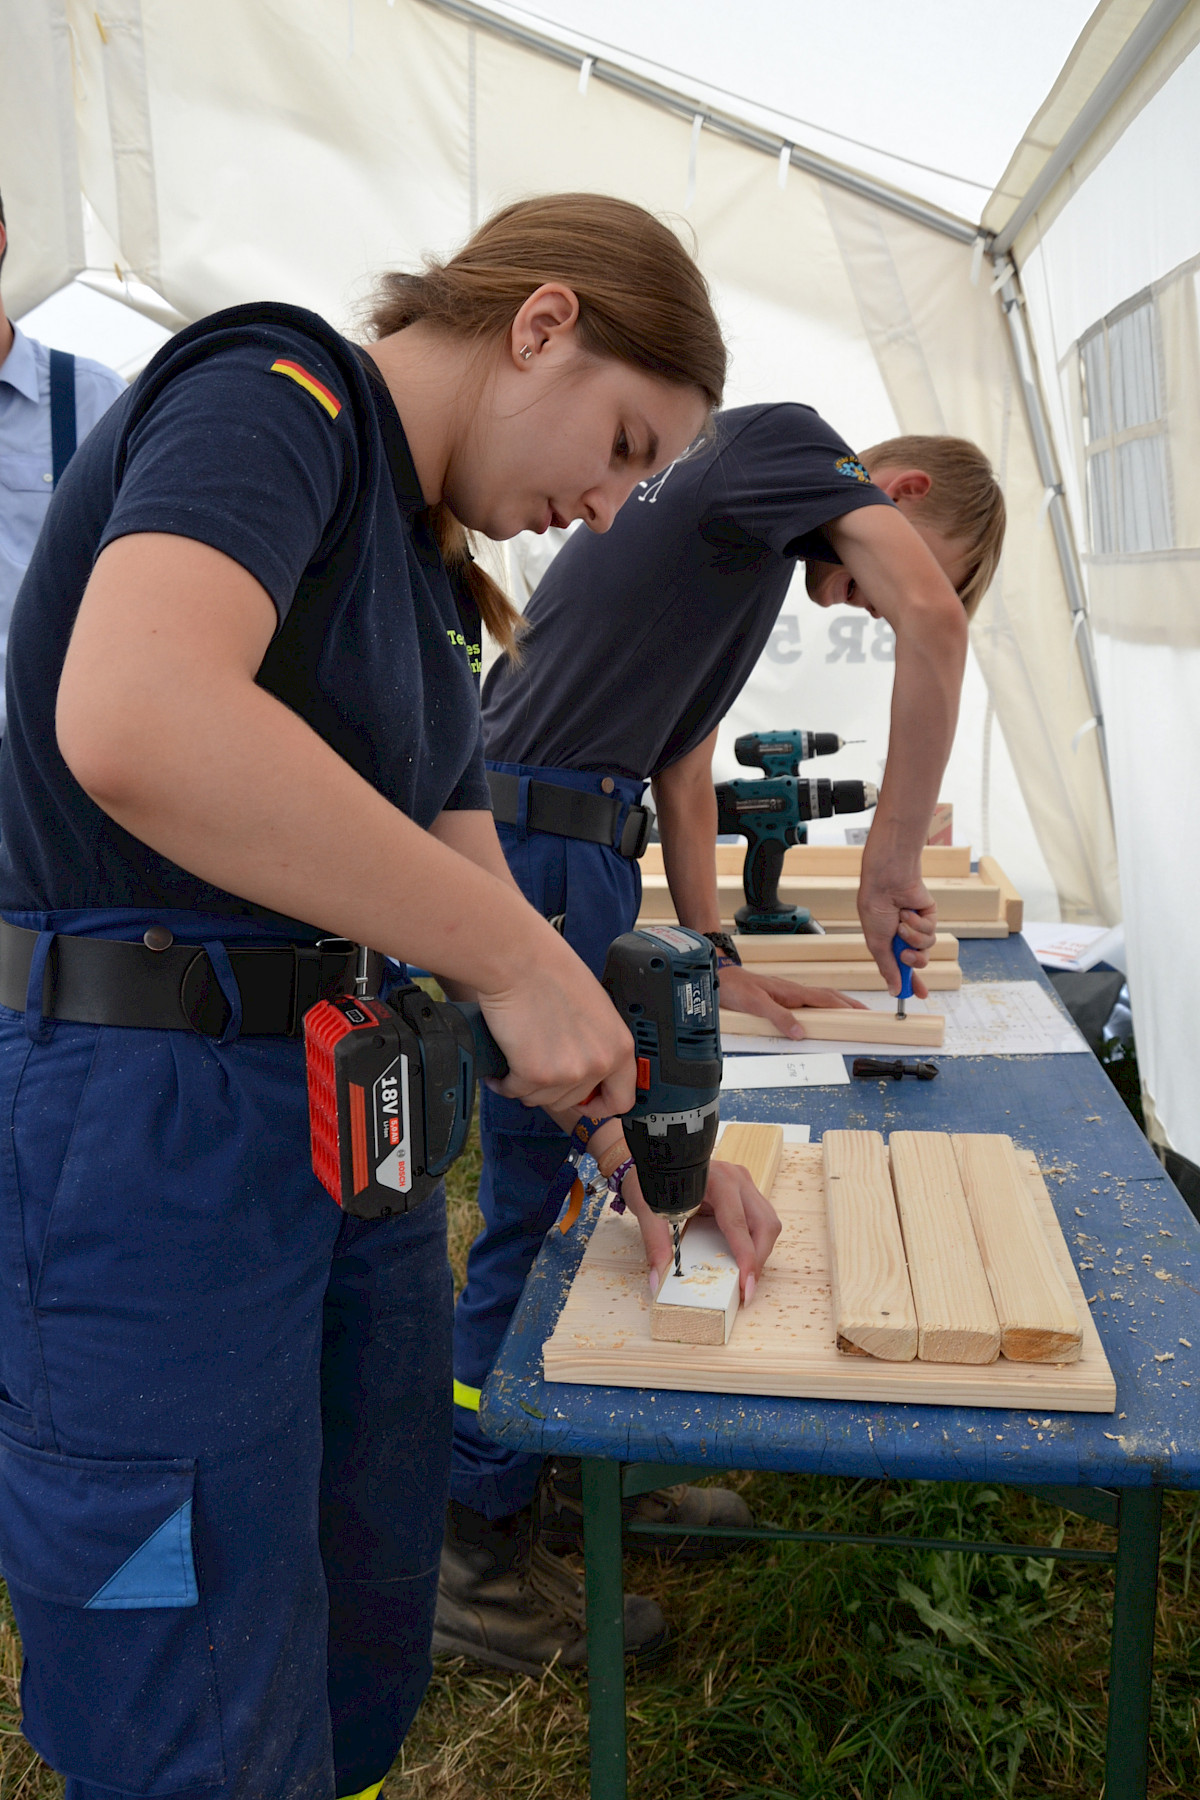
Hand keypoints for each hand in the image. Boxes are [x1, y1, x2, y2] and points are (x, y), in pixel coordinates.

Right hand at [478, 932, 635, 1115]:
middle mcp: (598, 1063)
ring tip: (518, 1060)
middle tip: (538, 1067)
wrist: (521, 962)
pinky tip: (500, 1069)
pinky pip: (515, 1092)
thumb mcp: (597, 1011)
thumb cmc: (553, 975)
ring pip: (541, 1099)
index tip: (585, 1101)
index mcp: (619, 1047)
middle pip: (573, 1102)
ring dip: (526, 1085)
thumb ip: (598, 1044)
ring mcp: (567, 1072)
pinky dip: (503, 1082)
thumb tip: (587, 1070)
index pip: (621, 1100)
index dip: (600, 1105)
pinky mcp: (534, 1074)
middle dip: (552, 1088)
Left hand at [623, 1155, 781, 1304]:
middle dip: (758, 1259)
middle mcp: (736, 1178)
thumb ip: (655, 1244)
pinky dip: (756, 1243)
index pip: (738, 1223)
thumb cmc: (651, 1180)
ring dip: (760, 1252)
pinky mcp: (745, 1192)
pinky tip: (742, 1260)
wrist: (652, 1158)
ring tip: (745, 1277)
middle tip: (746, 1289)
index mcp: (716, 1179)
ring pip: (768, 1223)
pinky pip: (760, 1220)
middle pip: (764, 1223)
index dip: (746, 1257)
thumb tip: (659, 1279)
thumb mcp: (649, 1210)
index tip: (746, 1285)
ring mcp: (744, 1184)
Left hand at [716, 962, 865, 1038]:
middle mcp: (793, 991)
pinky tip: (822, 1011)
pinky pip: (809, 1000)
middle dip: (850, 1004)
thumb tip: (800, 1032)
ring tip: (851, 1012)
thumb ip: (779, 1017)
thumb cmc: (736, 987)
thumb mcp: (756, 1005)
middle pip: (829, 996)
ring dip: (838, 1003)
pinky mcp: (781, 996)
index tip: (865, 1012)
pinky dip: (822, 1005)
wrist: (721, 977)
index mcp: (792, 992)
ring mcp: (788, 993)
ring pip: (820, 997)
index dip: (847, 1006)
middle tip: (867, 1013)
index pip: (827, 999)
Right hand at [857, 866, 937, 998]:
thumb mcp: (877, 944)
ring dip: (913, 937)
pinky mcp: (929, 916)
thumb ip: (888, 969)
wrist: (887, 883)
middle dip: (913, 960)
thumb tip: (894, 990)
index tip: (918, 994)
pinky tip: (908, 912)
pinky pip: (931, 931)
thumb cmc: (876, 909)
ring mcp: (918, 927)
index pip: (902, 968)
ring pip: (926, 947)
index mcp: (889, 944)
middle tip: (906, 955)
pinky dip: (918, 924)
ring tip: (901, 924)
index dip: (910, 982)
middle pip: (919, 961)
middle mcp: (904, 937)